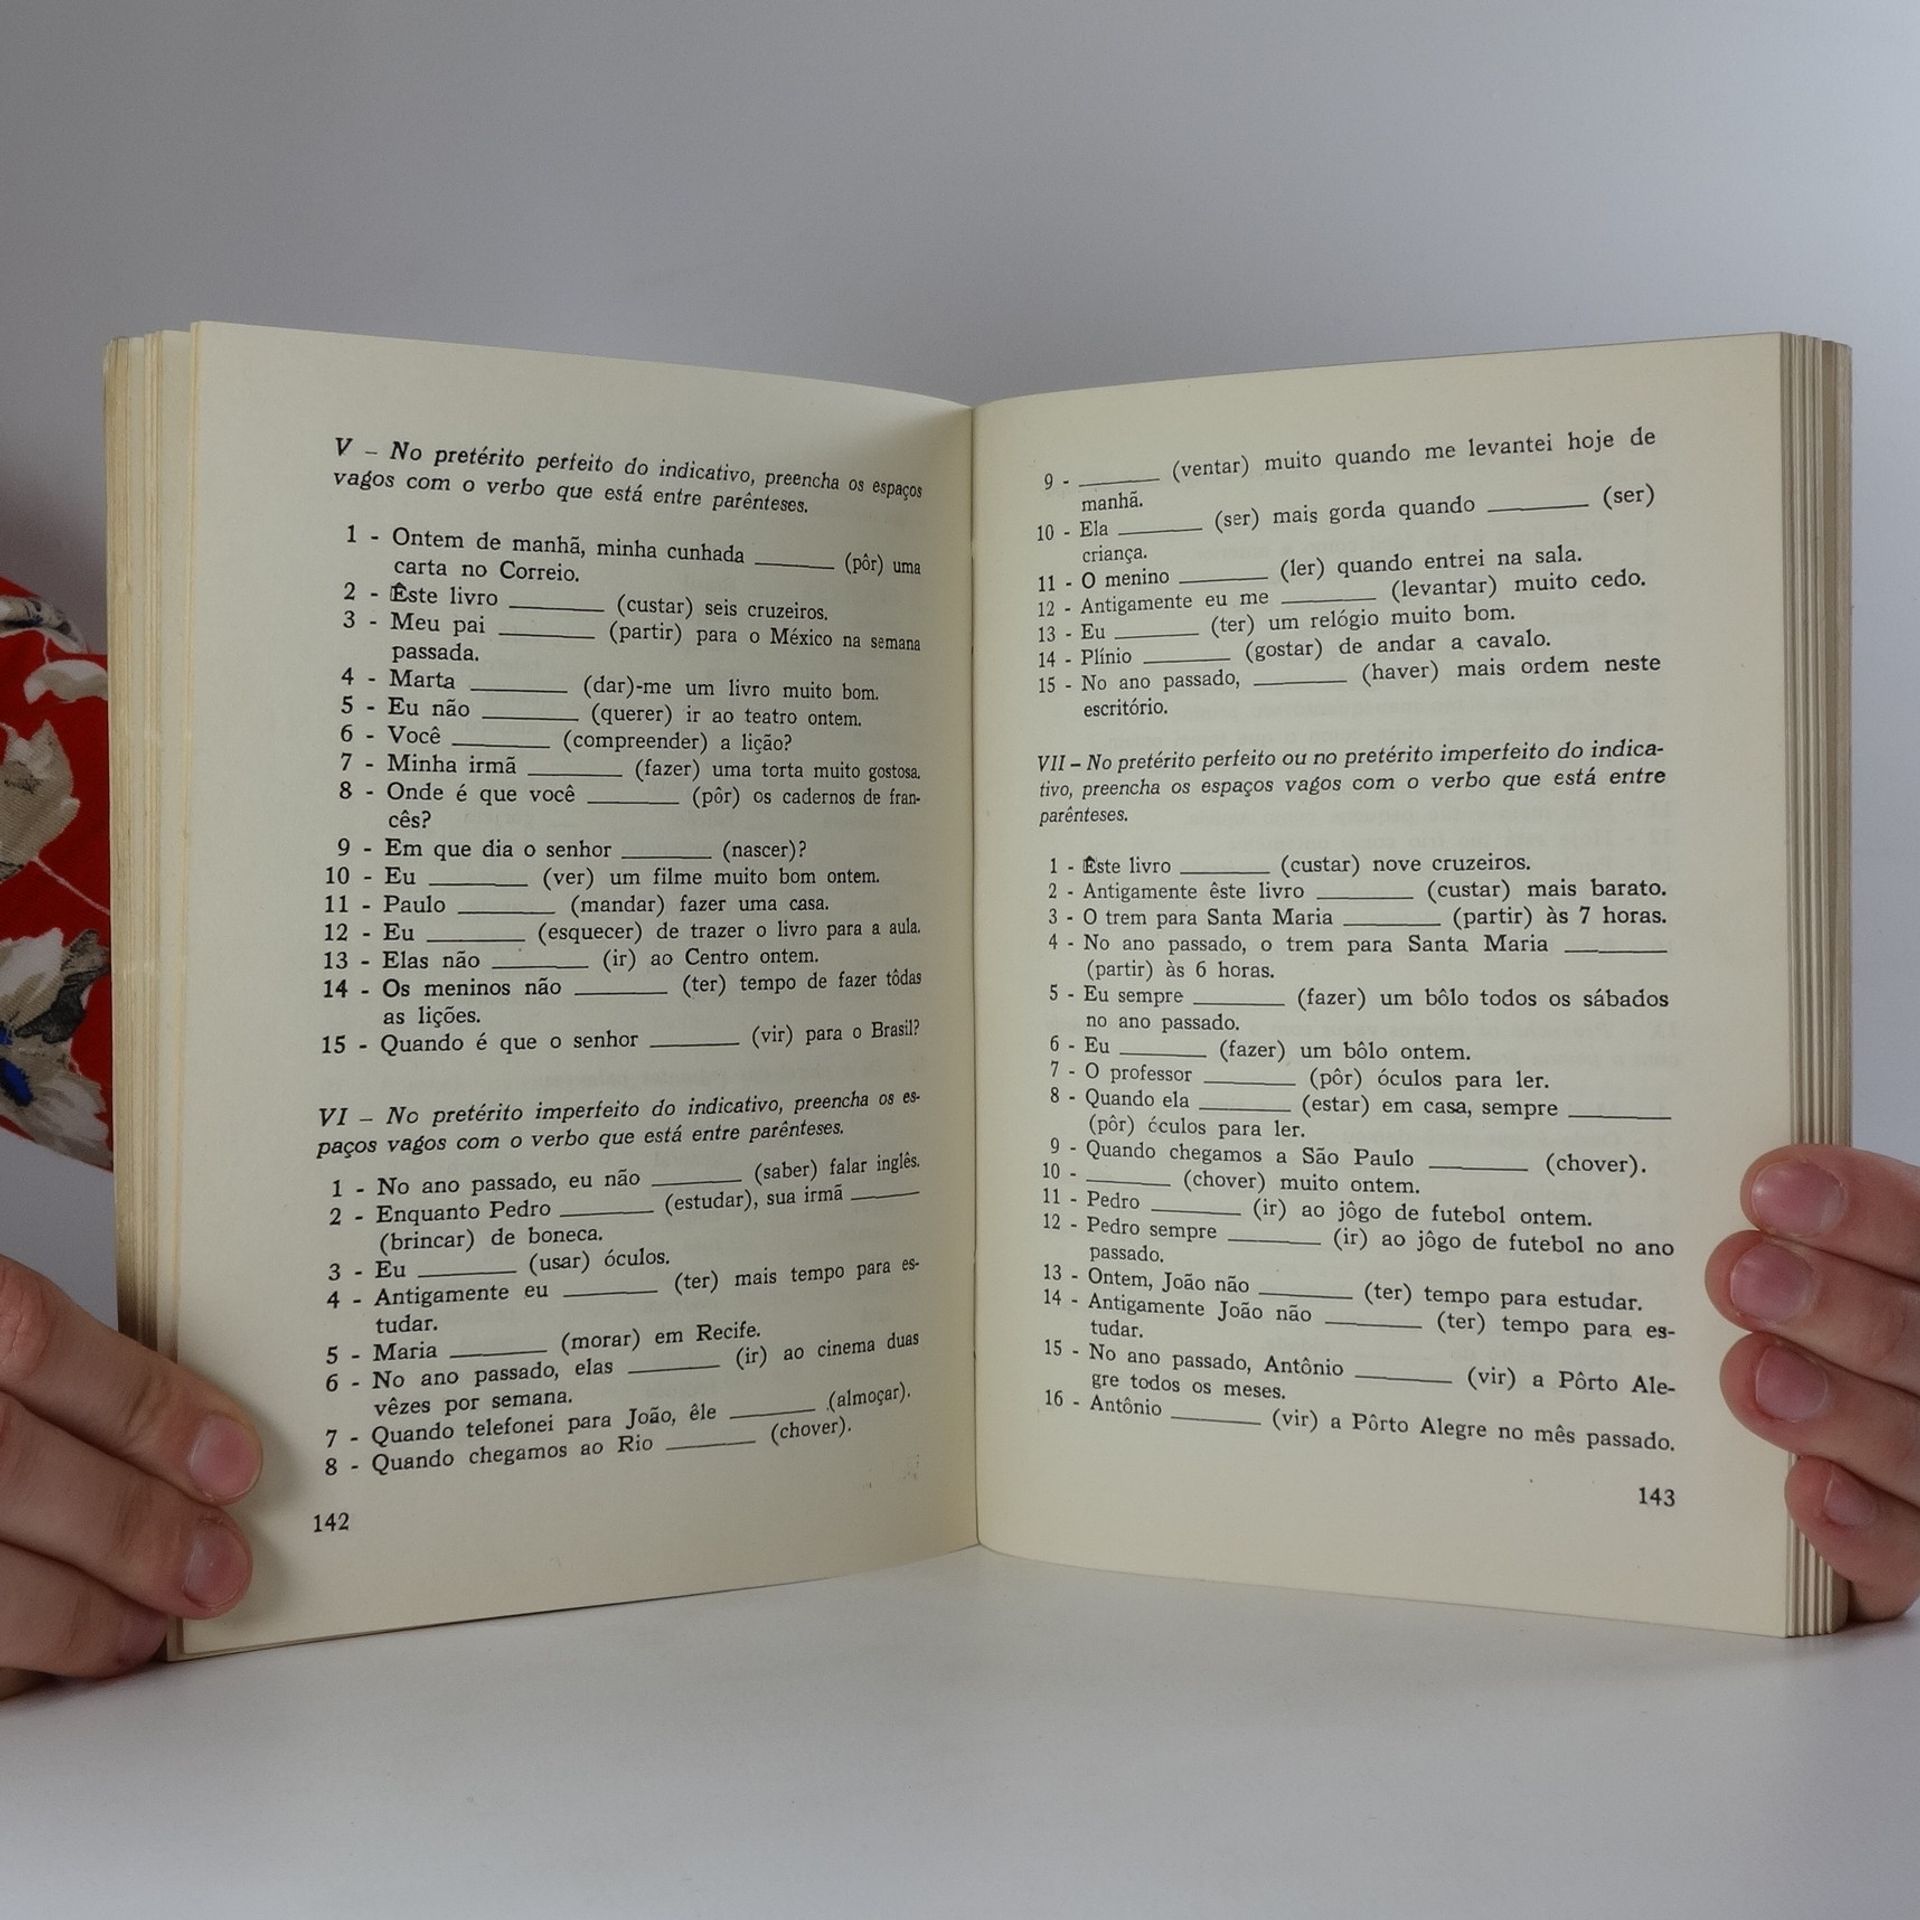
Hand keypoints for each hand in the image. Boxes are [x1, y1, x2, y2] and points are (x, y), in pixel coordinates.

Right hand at [0, 1253, 258, 1682]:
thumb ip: (29, 1363)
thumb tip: (175, 1439)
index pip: (32, 1337)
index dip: (141, 1402)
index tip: (229, 1458)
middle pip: (0, 1461)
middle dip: (123, 1523)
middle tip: (215, 1566)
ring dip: (60, 1609)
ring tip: (141, 1629)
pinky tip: (42, 1657)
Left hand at [1708, 1146, 1919, 1621]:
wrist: (1855, 1457)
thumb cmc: (1808, 1333)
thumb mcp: (1802, 1273)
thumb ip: (1780, 1245)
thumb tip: (1699, 1193)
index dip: (1863, 1210)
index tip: (1768, 1189)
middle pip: (1914, 1336)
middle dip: (1830, 1302)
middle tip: (1739, 1276)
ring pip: (1913, 1441)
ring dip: (1836, 1409)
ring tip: (1753, 1377)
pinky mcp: (1917, 1544)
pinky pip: (1910, 1547)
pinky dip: (1862, 1524)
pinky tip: (1809, 1492)